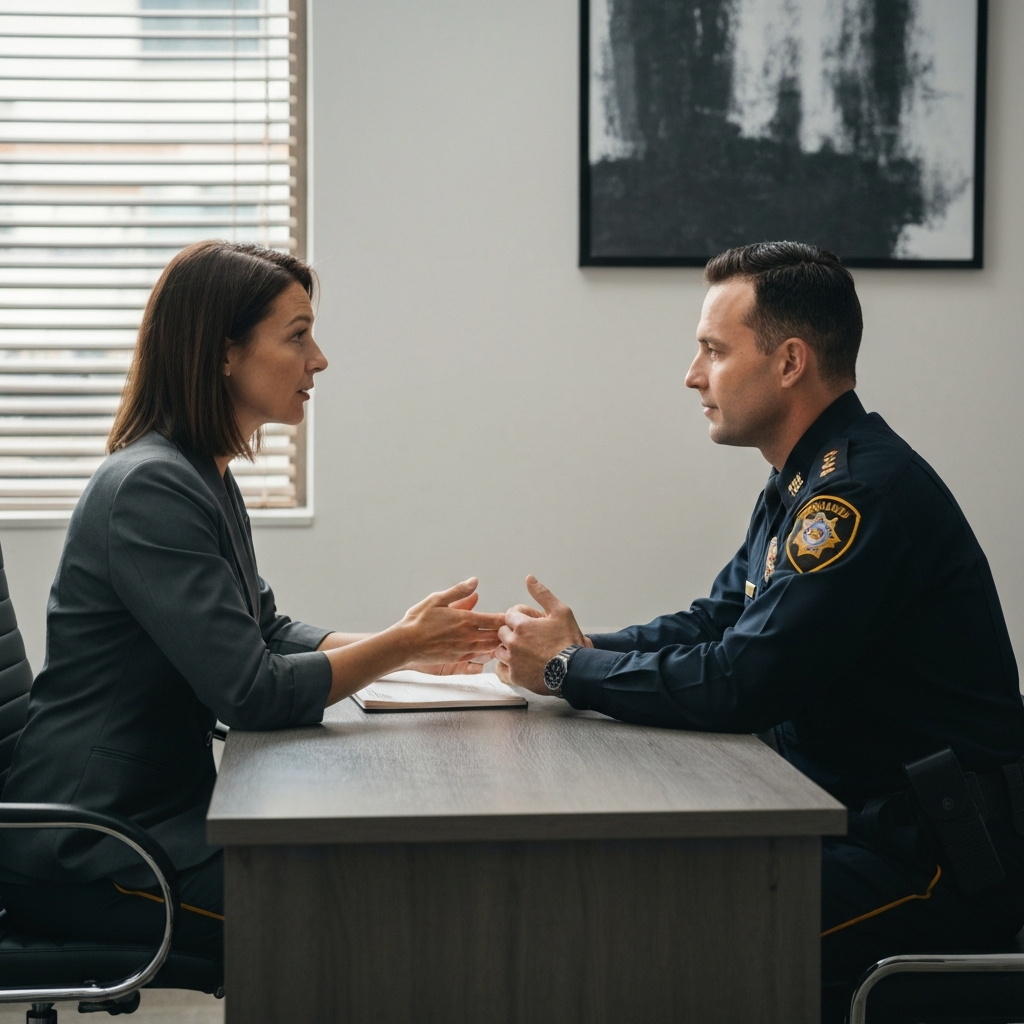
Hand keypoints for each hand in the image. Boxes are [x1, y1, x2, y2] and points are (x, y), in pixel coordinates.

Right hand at [395, 578, 503, 666]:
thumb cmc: (418, 620)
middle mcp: (469, 636)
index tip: (511, 616)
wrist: (405, 643)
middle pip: (497, 636)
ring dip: (498, 644)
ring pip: (490, 648)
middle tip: (512, 630)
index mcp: (466, 619)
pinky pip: (480, 658)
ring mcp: (464, 649)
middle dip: (506, 633)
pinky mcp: (458, 659)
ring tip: (503, 640)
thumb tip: (474, 581)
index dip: (506, 618)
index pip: (496, 620)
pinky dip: (487, 654)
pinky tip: (488, 650)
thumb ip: (459, 591)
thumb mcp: (438, 599)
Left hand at [495, 575, 588, 693]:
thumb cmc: (569, 642)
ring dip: (509, 649)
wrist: (576, 671)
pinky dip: (507, 667)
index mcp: (521, 625)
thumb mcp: (560, 612)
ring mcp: (513, 661)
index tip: (532, 624)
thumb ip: (542, 594)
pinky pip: (501, 670)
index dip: (521, 618)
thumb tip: (529, 579)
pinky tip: (518, 665)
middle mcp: (513, 642)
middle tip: (531, 638)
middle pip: (503, 632)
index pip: (510, 615)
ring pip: (500, 650)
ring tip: (526, 652)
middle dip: (514, 632)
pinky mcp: (515, 677)